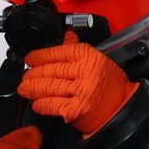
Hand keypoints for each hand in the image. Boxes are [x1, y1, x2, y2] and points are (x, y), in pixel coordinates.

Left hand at [18, 31, 138, 135]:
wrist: (123, 111)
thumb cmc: (113, 87)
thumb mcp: (100, 61)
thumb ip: (79, 49)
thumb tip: (66, 37)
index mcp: (89, 57)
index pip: (58, 52)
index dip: (40, 56)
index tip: (31, 58)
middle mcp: (85, 72)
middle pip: (50, 70)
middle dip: (33, 74)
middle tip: (26, 75)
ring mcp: (80, 91)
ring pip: (48, 86)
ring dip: (32, 88)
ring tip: (25, 89)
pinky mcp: (75, 109)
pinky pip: (52, 104)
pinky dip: (42, 104)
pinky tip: (37, 103)